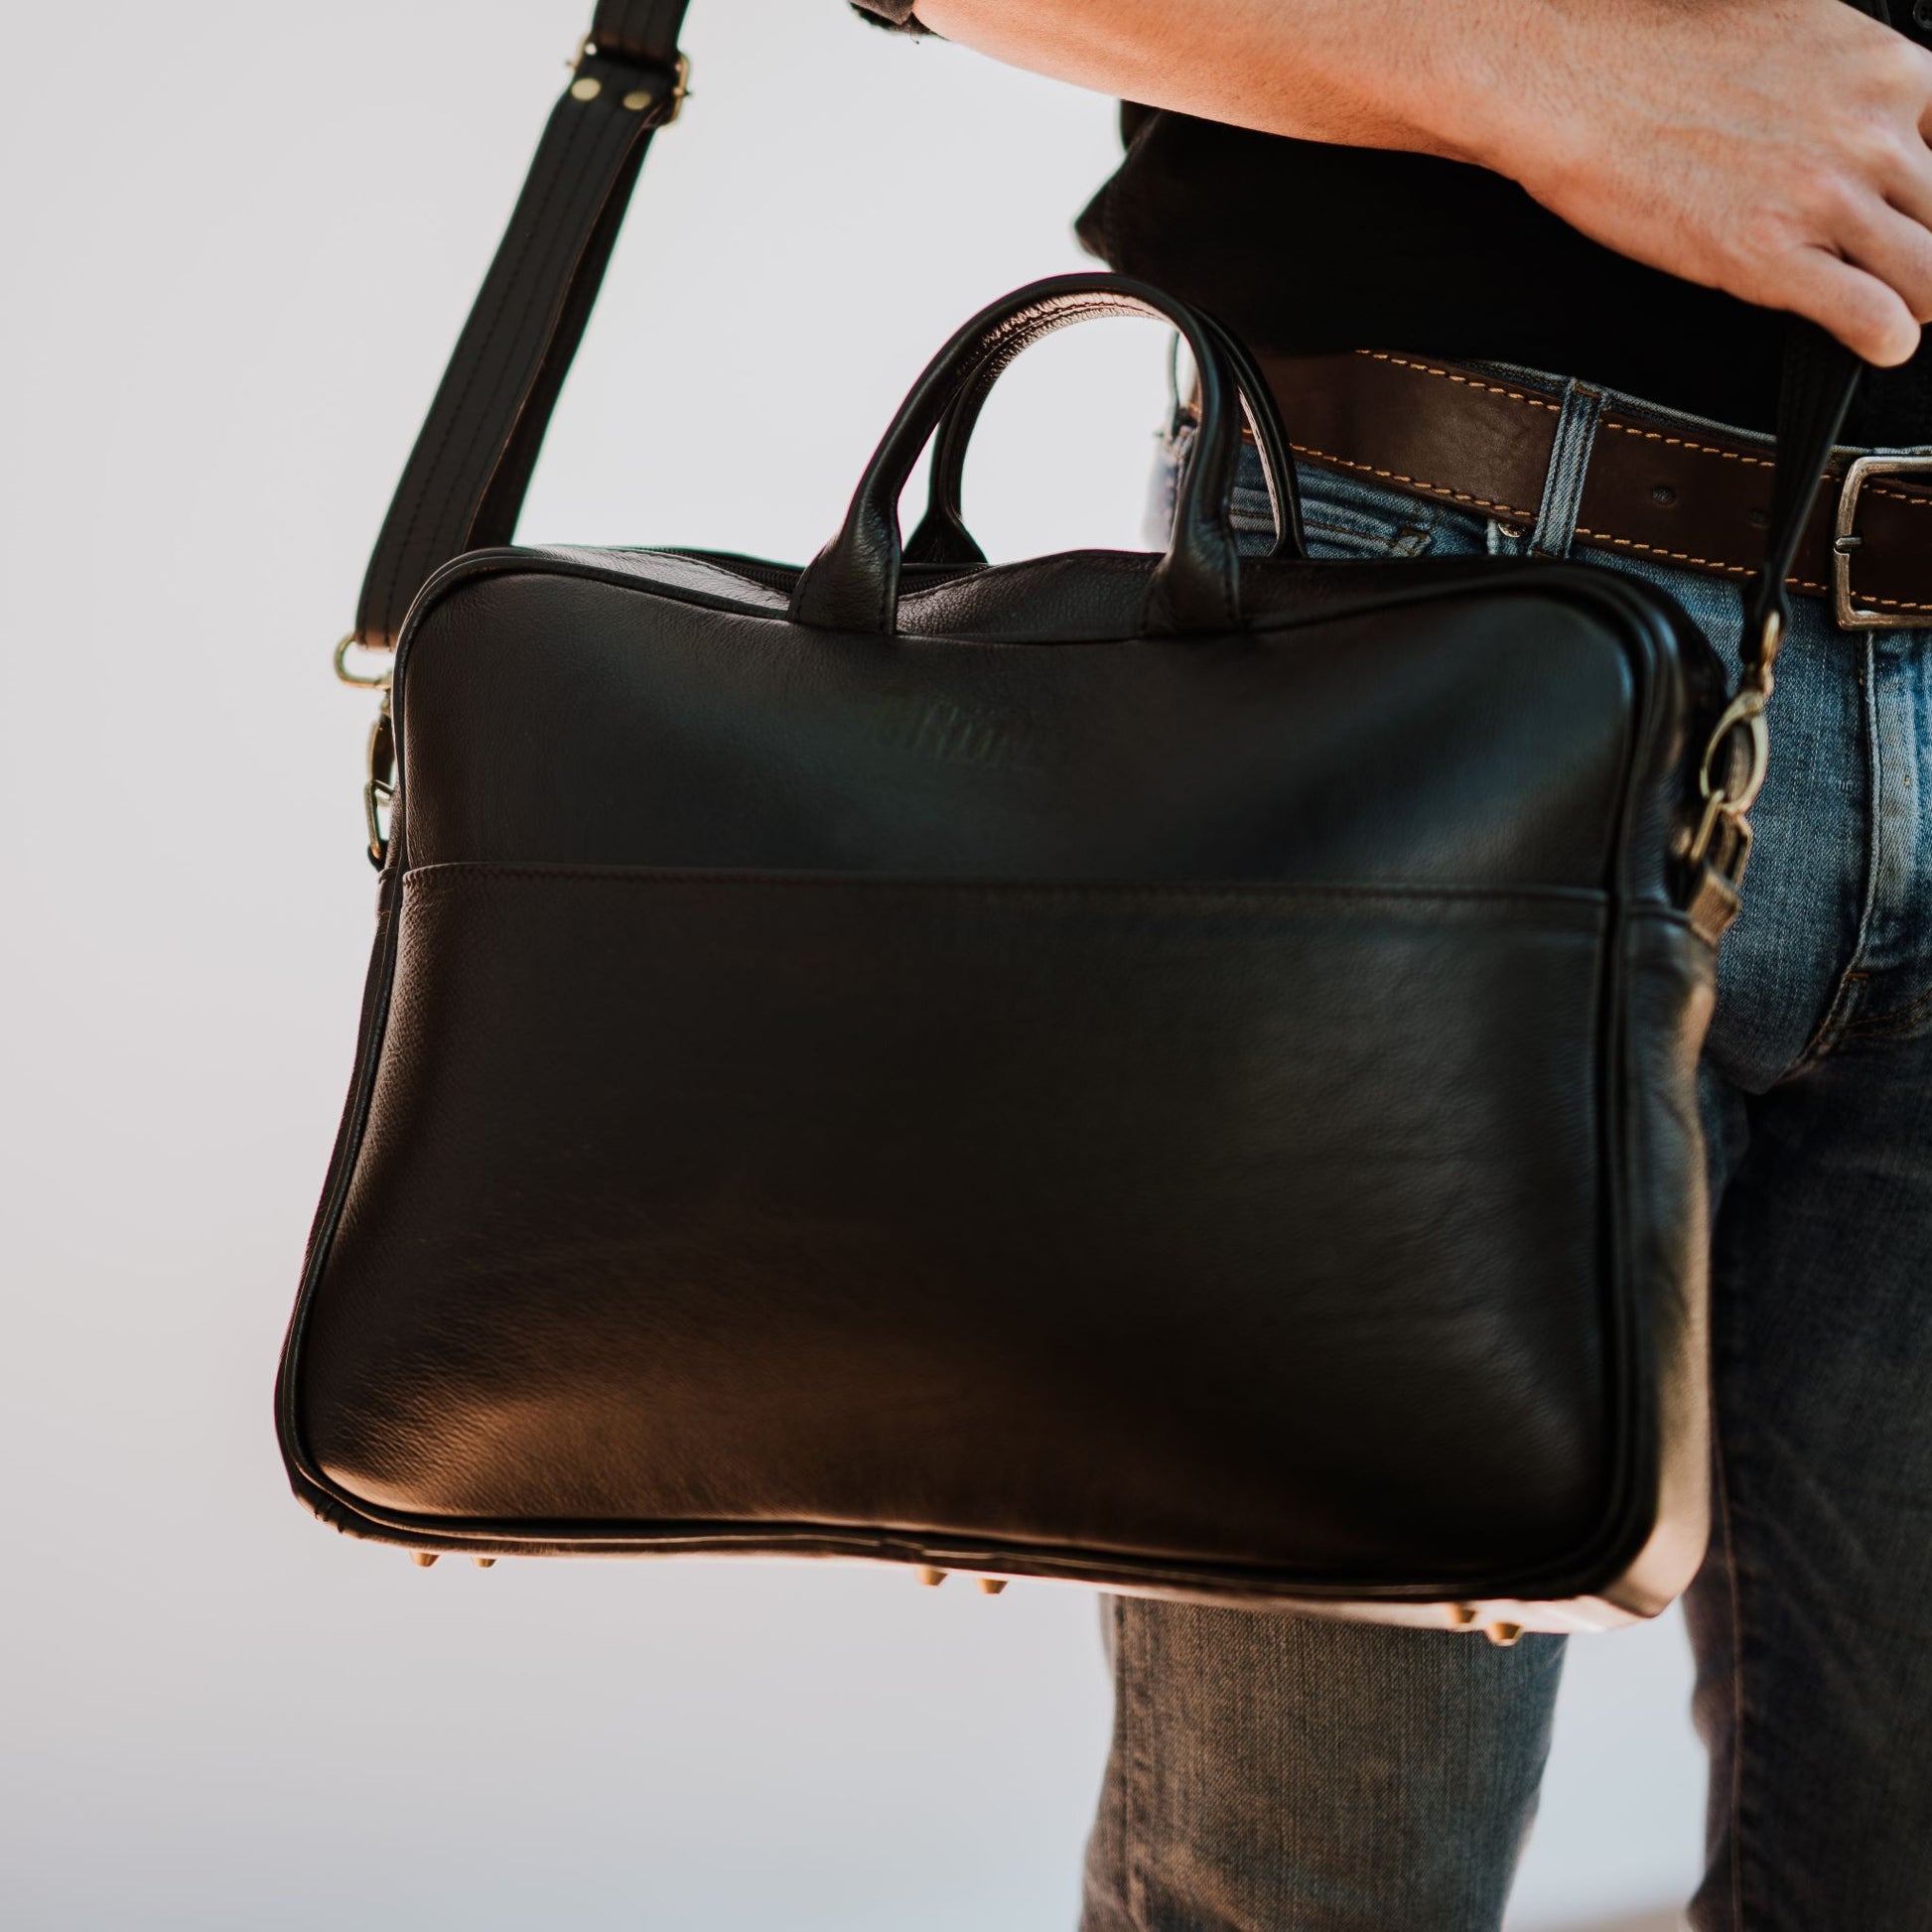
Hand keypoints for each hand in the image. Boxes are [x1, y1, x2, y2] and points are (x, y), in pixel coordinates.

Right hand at [1440, 0, 1931, 364]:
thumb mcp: (1800, 34)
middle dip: (1928, 249)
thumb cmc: (1664, 58)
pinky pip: (1873, 318)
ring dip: (1918, 299)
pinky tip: (1874, 339)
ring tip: (1892, 306)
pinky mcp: (1769, 258)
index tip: (1913, 212)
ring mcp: (1825, 199)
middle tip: (1897, 265)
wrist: (1578, 81)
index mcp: (1888, 71)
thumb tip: (1871, 117)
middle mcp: (1872, 132)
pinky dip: (1884, 339)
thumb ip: (1853, 84)